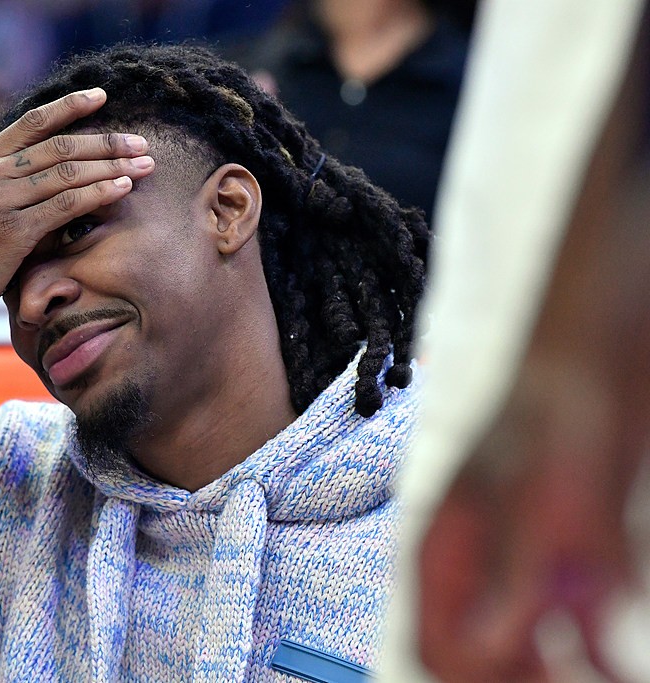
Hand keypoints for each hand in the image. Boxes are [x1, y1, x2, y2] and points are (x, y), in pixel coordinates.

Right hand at [0, 88, 154, 405]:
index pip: (31, 123)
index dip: (69, 106)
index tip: (102, 97)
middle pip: (58, 146)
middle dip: (105, 142)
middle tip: (141, 142)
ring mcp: (0, 201)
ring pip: (66, 173)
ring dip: (111, 167)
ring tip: (144, 165)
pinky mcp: (13, 232)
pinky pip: (65, 206)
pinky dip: (97, 194)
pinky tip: (123, 189)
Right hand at [416, 362, 644, 681]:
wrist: (598, 348)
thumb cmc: (553, 399)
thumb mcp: (536, 489)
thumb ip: (513, 569)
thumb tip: (487, 647)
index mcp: (449, 547)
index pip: (440, 643)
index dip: (478, 676)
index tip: (534, 677)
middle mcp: (483, 563)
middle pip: (485, 657)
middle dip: (523, 680)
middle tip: (573, 682)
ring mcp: (529, 561)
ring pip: (535, 650)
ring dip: (567, 673)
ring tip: (611, 679)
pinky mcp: (575, 554)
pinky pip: (581, 624)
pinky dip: (601, 649)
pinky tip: (621, 660)